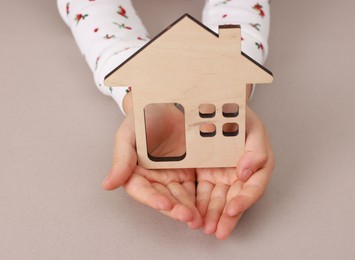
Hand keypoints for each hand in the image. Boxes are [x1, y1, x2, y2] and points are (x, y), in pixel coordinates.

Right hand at [102, 94, 201, 228]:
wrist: (164, 103)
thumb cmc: (142, 118)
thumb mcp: (128, 134)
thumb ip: (121, 159)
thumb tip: (107, 185)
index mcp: (136, 172)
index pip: (142, 190)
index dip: (152, 198)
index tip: (165, 204)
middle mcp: (154, 179)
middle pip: (163, 197)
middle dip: (175, 209)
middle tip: (188, 216)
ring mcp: (172, 177)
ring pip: (180, 197)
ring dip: (189, 209)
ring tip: (199, 218)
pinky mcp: (188, 174)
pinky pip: (195, 189)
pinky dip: (201, 200)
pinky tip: (208, 208)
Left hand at [196, 107, 273, 239]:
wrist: (220, 106)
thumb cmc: (241, 116)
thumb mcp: (253, 127)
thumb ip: (256, 150)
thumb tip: (246, 172)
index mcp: (256, 165)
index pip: (253, 187)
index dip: (245, 200)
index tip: (233, 209)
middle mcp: (240, 174)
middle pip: (236, 200)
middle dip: (227, 217)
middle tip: (219, 230)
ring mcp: (222, 175)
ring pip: (219, 200)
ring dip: (213, 216)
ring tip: (206, 228)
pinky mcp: (206, 175)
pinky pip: (202, 192)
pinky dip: (199, 205)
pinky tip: (194, 214)